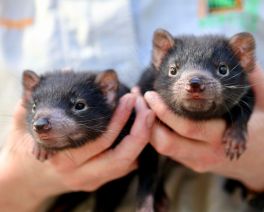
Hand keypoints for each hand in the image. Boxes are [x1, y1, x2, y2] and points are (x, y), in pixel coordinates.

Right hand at [0, 93, 154, 211]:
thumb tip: (66, 71)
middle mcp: (78, 173)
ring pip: (126, 164)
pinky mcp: (96, 181)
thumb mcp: (22, 121)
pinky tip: (139, 130)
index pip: (98, 139)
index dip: (117, 118)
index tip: (130, 97)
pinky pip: (123, 168)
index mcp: (61, 157)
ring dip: (141, 138)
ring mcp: (89, 180)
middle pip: (120, 155)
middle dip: (139, 128)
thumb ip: (38, 97)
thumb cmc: (22, 146)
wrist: (23, 179)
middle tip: (144, 104)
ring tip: (146, 113)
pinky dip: (135, 149)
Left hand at [145, 64, 263, 191]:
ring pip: (163, 148)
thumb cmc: (262, 120)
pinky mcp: (191, 162)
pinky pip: (167, 149)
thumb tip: (241, 43)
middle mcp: (208, 152)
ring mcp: (198, 160)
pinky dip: (154, 132)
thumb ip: (251, 75)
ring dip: (147, 126)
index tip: (149, 94)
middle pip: (168, 142)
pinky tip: (150, 115)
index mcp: (224, 135)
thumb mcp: (261, 98)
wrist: (262, 155)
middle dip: (148, 119)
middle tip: (139, 97)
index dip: (164, 112)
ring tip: (141, 104)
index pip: (188, 127)